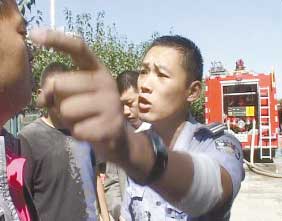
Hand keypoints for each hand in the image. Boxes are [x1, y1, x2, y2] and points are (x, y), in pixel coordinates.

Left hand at [31, 29, 125, 160]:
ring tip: (80, 119)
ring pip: (65, 109)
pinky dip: (77, 133)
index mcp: (97, 69)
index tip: (35, 35)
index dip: (57, 39)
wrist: (115, 135)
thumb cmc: (89, 110)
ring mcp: (111, 104)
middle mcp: (106, 82)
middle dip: (55, 98)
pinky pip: (76, 130)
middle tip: (66, 105)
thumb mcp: (73, 93)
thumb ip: (56, 86)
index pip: (78, 48)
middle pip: (59, 83)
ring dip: (66, 119)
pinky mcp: (111, 125)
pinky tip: (89, 130)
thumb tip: (43, 97)